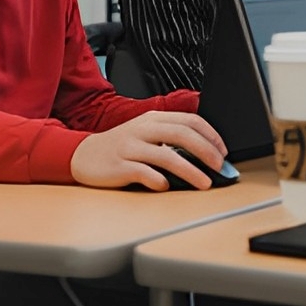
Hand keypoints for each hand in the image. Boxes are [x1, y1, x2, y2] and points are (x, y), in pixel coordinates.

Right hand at [69, 111, 226, 190]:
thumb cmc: (120, 147)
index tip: (223, 151)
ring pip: (166, 155)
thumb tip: (205, 153)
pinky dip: (158, 180)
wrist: (82, 155)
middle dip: (206, 150)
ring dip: (190, 171)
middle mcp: (142, 129)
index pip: (189, 120)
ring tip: (204, 182)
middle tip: (220, 166)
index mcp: (152, 119)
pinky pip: (143, 173)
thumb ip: (170, 138)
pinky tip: (167, 186)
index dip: (210, 135)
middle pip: (182, 134)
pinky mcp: (119, 166)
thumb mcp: (145, 133)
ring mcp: (130, 148)